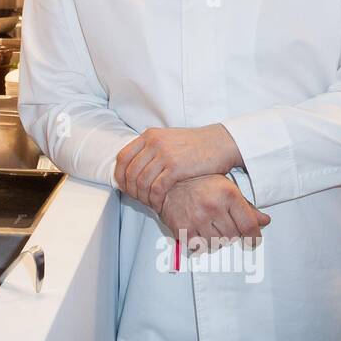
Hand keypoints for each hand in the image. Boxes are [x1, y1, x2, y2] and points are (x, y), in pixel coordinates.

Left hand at [115, 124, 241, 211]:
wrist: (221, 143)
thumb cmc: (196, 145)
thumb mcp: (169, 140)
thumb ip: (152, 150)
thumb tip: (134, 169)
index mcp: (149, 135)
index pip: (122, 157)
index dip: (120, 175)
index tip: (125, 187)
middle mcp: (153, 143)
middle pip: (129, 172)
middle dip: (131, 190)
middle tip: (138, 200)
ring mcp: (164, 154)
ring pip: (141, 182)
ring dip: (143, 197)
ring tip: (150, 203)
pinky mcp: (176, 167)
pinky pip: (157, 188)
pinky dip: (155, 200)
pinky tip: (160, 205)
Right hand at [159, 174, 270, 248]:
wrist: (168, 182)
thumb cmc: (199, 183)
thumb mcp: (226, 188)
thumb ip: (246, 207)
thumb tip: (264, 221)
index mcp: (228, 194)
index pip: (248, 226)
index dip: (254, 238)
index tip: (253, 241)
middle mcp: (213, 207)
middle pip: (233, 236)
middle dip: (231, 234)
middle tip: (224, 226)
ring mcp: (197, 219)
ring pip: (216, 244)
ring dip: (216, 240)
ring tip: (210, 227)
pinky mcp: (182, 229)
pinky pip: (198, 247)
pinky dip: (200, 244)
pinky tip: (199, 232)